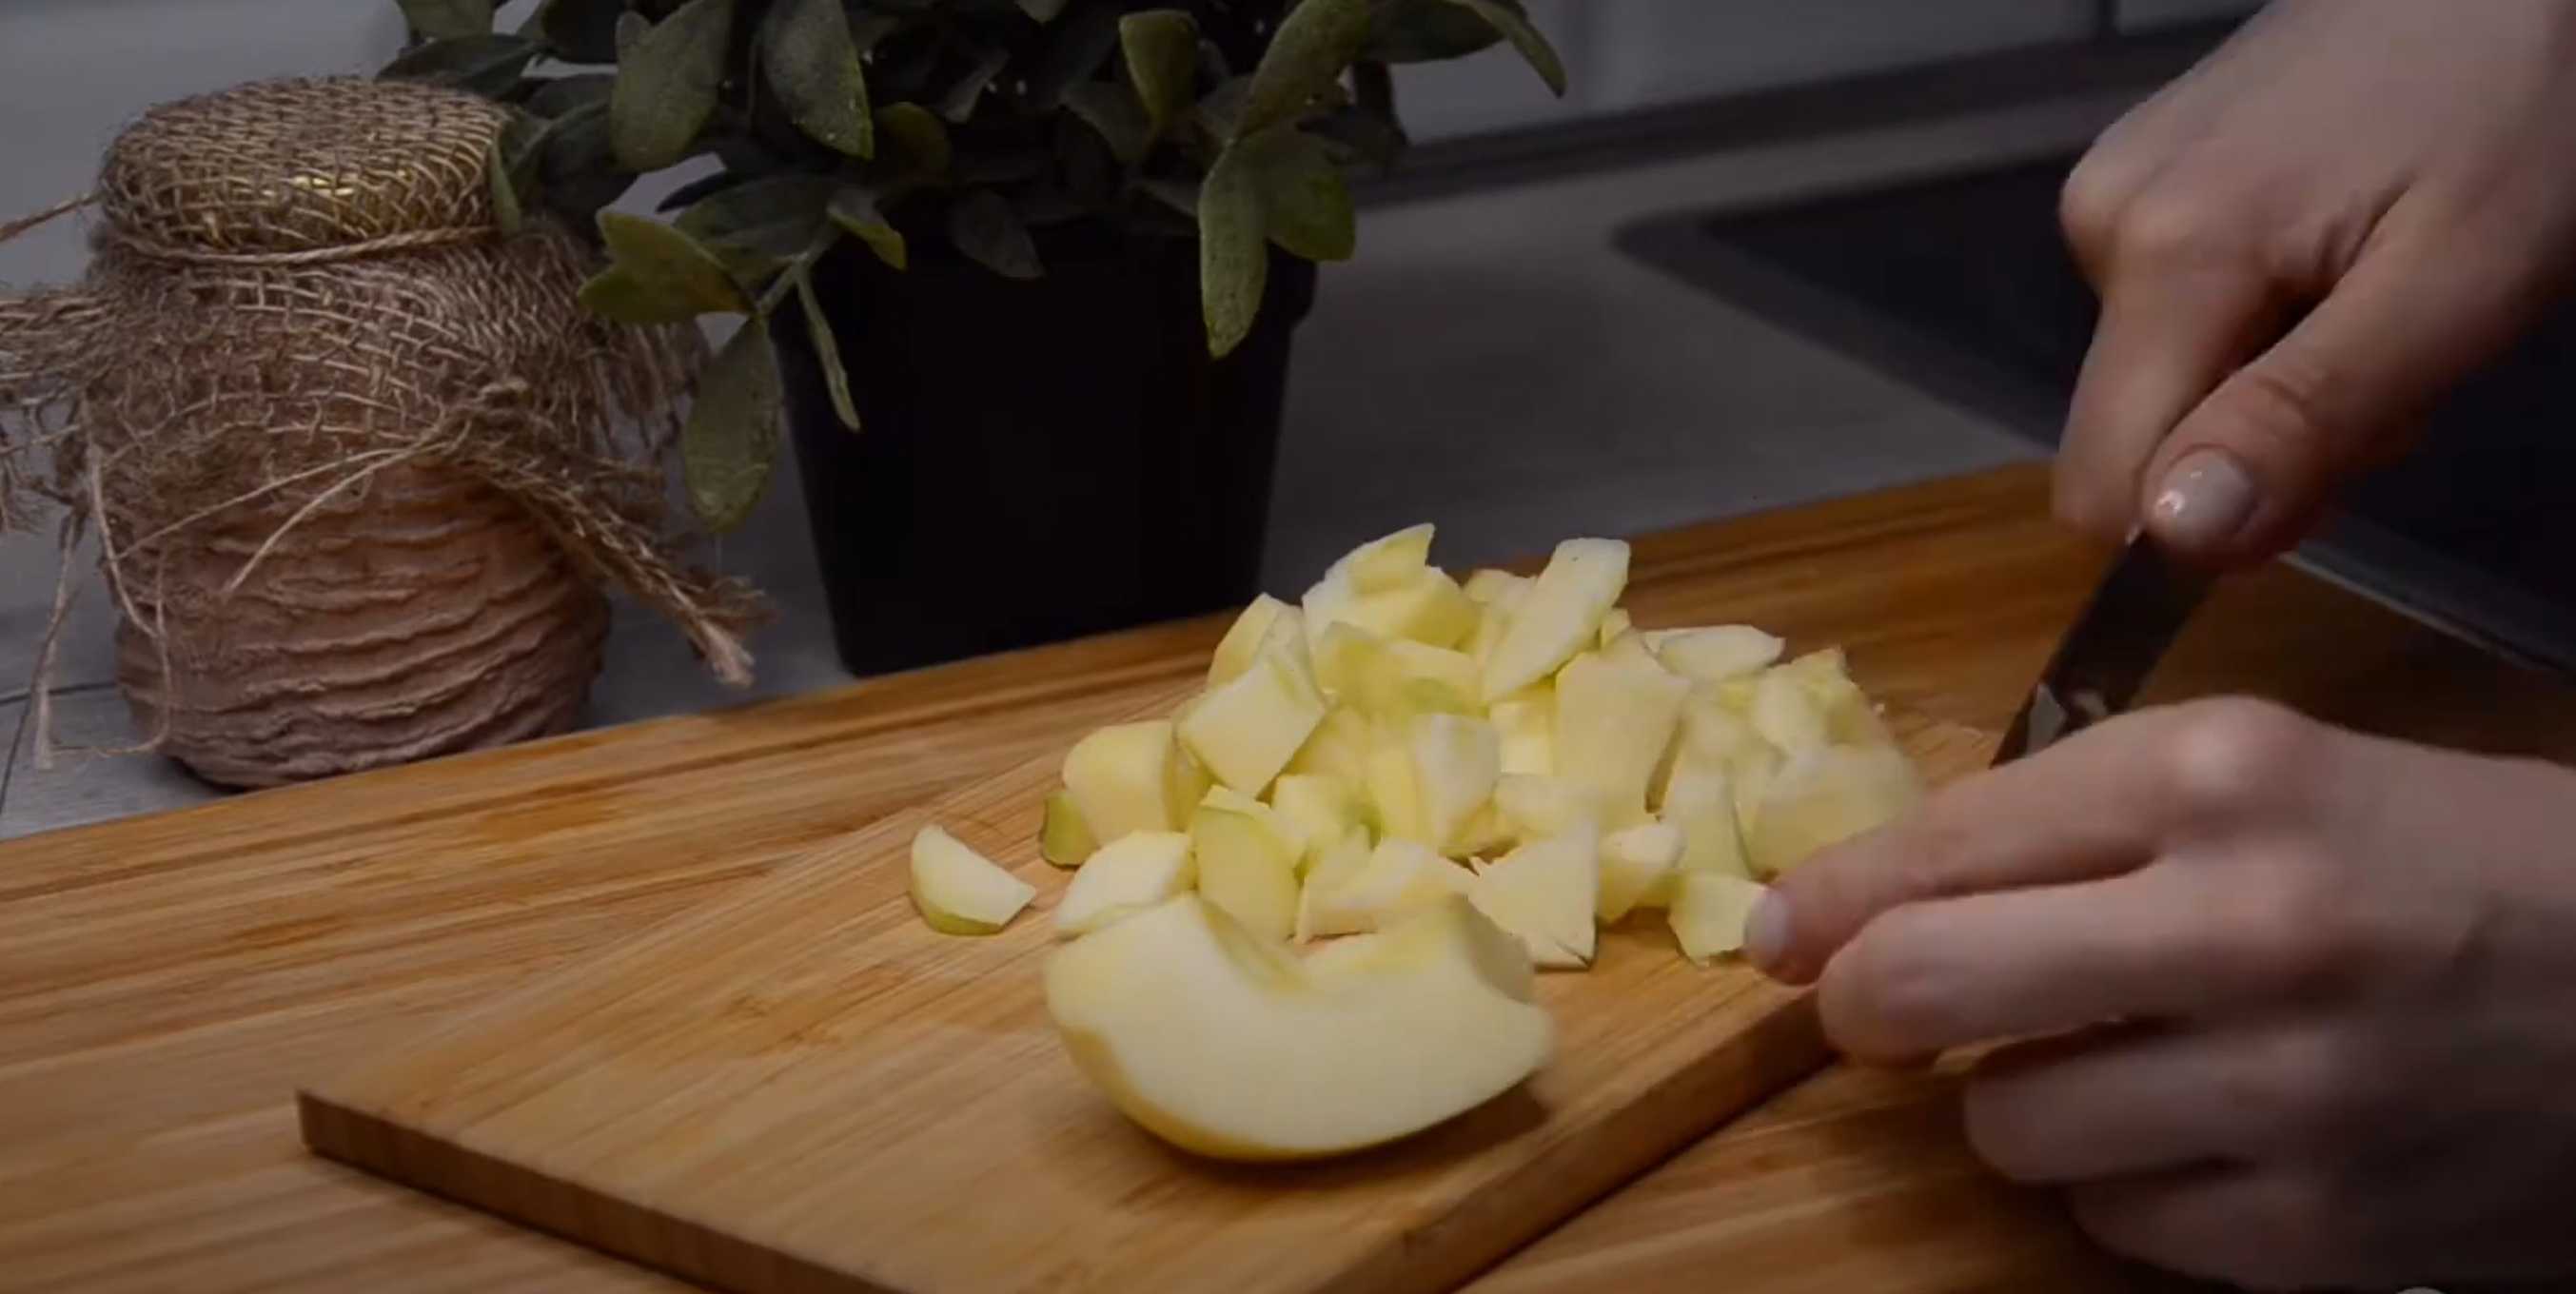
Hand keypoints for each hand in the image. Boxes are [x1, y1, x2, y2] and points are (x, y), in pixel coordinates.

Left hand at [1744, 698, 2575, 1289]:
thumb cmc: (2460, 861)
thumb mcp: (2281, 776)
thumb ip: (2078, 821)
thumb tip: (1864, 902)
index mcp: (2225, 777)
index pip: (1943, 845)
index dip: (1827, 901)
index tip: (1780, 937)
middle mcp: (2245, 927)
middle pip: (1920, 990)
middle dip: (1868, 1007)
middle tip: (1880, 1013)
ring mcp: (2285, 1095)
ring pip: (2009, 1128)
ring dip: (2028, 1101)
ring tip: (2120, 1064)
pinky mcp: (2321, 1233)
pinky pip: (2116, 1226)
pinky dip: (2133, 1189)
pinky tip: (2211, 1136)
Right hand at [2054, 0, 2575, 566]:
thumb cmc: (2522, 110)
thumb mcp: (2453, 290)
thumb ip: (2304, 421)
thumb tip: (2171, 537)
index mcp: (2163, 255)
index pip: (2102, 491)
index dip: (2205, 527)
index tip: (2331, 477)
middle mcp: (2101, 222)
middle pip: (2135, 437)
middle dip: (2256, 445)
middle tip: (2389, 359)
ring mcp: (2114, 188)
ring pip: (2159, 381)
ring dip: (2268, 383)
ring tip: (2379, 286)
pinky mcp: (2142, 171)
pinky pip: (2169, 314)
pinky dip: (2260, 321)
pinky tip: (2342, 249)